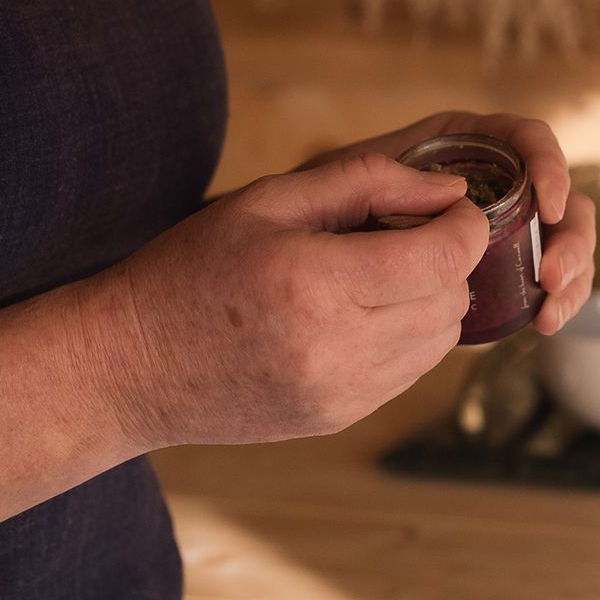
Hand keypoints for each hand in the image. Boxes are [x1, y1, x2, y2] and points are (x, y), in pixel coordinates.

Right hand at [87, 154, 488, 449]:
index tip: (454, 206)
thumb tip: (450, 190)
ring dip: (433, 301)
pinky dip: (408, 337)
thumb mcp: (268, 200)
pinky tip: (364, 312)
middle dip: (449, 260)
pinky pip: (411, 372)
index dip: (466, 225)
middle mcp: (337, 347)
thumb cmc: (193, 268)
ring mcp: (341, 393)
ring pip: (441, 342)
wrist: (132, 366)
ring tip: (388, 273)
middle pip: (451, 300)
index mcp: (316, 283)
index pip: (443, 258)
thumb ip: (367, 181)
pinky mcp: (340, 418)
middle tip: (414, 233)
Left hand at [305, 112, 596, 334]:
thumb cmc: (300, 220)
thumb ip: (376, 176)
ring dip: (572, 274)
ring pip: (560, 242)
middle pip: (560, 196)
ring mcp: (497, 233)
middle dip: (571, 236)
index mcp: (458, 146)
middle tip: (550, 275)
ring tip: (548, 313)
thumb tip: (454, 194)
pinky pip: (543, 281)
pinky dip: (554, 300)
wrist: (289, 272)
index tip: (546, 206)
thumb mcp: (324, 186)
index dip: (548, 166)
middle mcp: (488, 184)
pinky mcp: (494, 275)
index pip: (525, 139)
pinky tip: (541, 323)